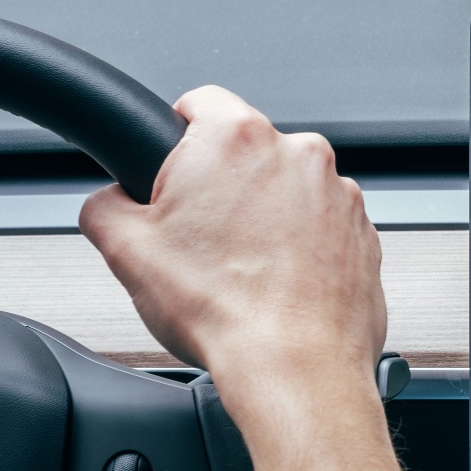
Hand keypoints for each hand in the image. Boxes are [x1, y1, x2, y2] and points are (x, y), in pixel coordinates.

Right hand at [81, 86, 460, 470]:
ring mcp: (341, 196)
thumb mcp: (125, 249)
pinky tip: (278, 285)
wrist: (295, 366)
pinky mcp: (365, 235)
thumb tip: (110, 202)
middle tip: (198, 235)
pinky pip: (324, 228)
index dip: (175, 135)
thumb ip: (106, 205)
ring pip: (289, 192)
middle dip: (222, 186)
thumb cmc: (224, 310)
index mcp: (238, 138)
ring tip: (241, 270)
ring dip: (267, 218)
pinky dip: (304, 248)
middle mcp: (300, 155)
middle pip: (248, 153)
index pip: (198, 103)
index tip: (170, 164)